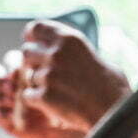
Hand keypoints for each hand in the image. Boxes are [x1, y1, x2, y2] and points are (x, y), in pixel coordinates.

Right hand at [0, 56, 83, 137]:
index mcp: (23, 69)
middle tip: (11, 89)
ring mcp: (4, 101)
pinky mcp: (3, 119)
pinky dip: (2, 115)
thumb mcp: (53, 86)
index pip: (9, 60)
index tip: (19, 75)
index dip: (11, 66)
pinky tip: (14, 118)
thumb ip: (38, 76)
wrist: (63, 129)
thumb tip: (20, 72)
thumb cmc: (61, 103)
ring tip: (11, 102)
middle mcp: (10, 83)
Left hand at [20, 20, 137, 135]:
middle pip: (27, 52)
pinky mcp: (45, 96)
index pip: (36, 28)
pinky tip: (51, 105)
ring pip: (28, 76)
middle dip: (31, 63)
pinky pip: (28, 96)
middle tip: (42, 74)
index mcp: (69, 38)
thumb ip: (71, 49)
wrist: (111, 109)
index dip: (31, 38)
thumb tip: (60, 48)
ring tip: (54, 93)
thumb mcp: (91, 55)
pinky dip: (36, 102)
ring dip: (37, 85)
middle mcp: (56, 53)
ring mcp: (49, 75)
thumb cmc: (109, 86)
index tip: (34, 46)